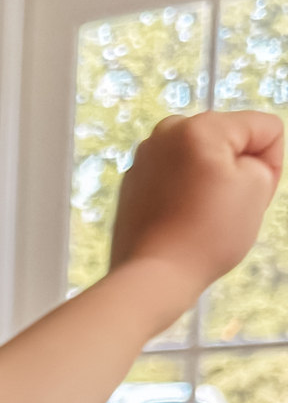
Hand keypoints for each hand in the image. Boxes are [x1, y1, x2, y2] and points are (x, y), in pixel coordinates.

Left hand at [111, 107, 283, 323]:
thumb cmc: (207, 235)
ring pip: (201, 158)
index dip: (270, 163)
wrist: (154, 276)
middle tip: (227, 207)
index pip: (264, 128)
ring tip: (203, 213)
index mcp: (201, 126)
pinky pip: (175, 177)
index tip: (252, 194)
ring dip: (211, 178)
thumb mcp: (257, 189)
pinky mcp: (132, 182)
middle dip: (238, 168)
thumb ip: (261, 158)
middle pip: (229, 139)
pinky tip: (181, 218)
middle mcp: (167, 132)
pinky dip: (184, 192)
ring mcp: (145, 157)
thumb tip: (241, 159)